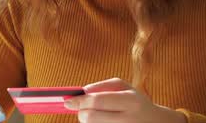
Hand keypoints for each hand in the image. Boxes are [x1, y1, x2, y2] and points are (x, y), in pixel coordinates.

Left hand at [63, 78, 186, 122]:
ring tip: (99, 118)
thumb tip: (84, 91)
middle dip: (82, 113)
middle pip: (91, 118)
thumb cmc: (137, 103)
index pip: (98, 101)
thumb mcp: (126, 88)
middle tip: (83, 111)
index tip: (68, 102)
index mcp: (130, 101)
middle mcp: (128, 119)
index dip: (80, 101)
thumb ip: (103, 86)